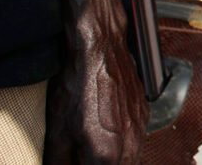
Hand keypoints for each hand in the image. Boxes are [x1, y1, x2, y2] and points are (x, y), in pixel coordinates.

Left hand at [45, 0, 146, 163]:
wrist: (100, 49)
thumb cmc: (77, 84)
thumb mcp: (57, 131)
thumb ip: (59, 161)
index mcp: (107, 155)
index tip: (73, 162)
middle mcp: (130, 145)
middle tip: (81, 159)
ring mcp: (140, 129)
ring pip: (131, 159)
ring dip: (114, 160)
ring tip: (92, 153)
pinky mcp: (143, 114)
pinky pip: (136, 141)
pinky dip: (122, 146)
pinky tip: (106, 137)